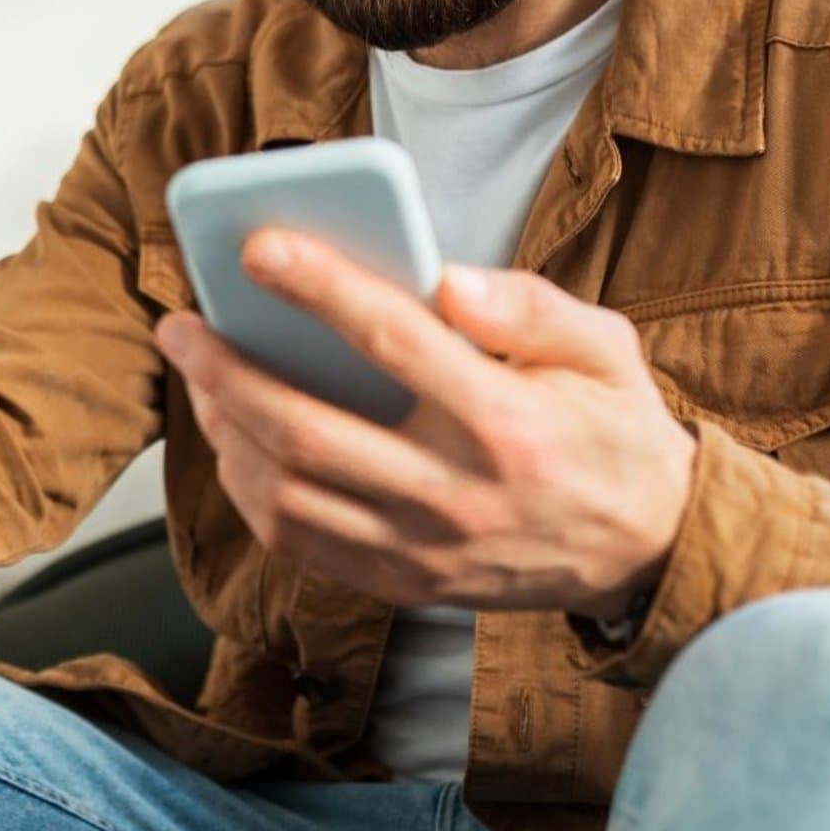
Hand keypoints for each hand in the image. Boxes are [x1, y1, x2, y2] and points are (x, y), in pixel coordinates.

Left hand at [152, 229, 695, 616]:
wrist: (648, 550)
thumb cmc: (613, 430)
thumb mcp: (607, 348)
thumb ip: (531, 305)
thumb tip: (447, 279)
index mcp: (508, 422)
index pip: (395, 343)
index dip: (319, 288)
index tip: (257, 247)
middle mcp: (458, 495)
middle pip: (308, 430)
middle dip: (226, 371)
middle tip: (180, 325)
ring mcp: (424, 550)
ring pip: (287, 495)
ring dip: (225, 432)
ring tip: (199, 378)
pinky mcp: (404, 584)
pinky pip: (300, 543)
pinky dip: (251, 492)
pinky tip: (234, 442)